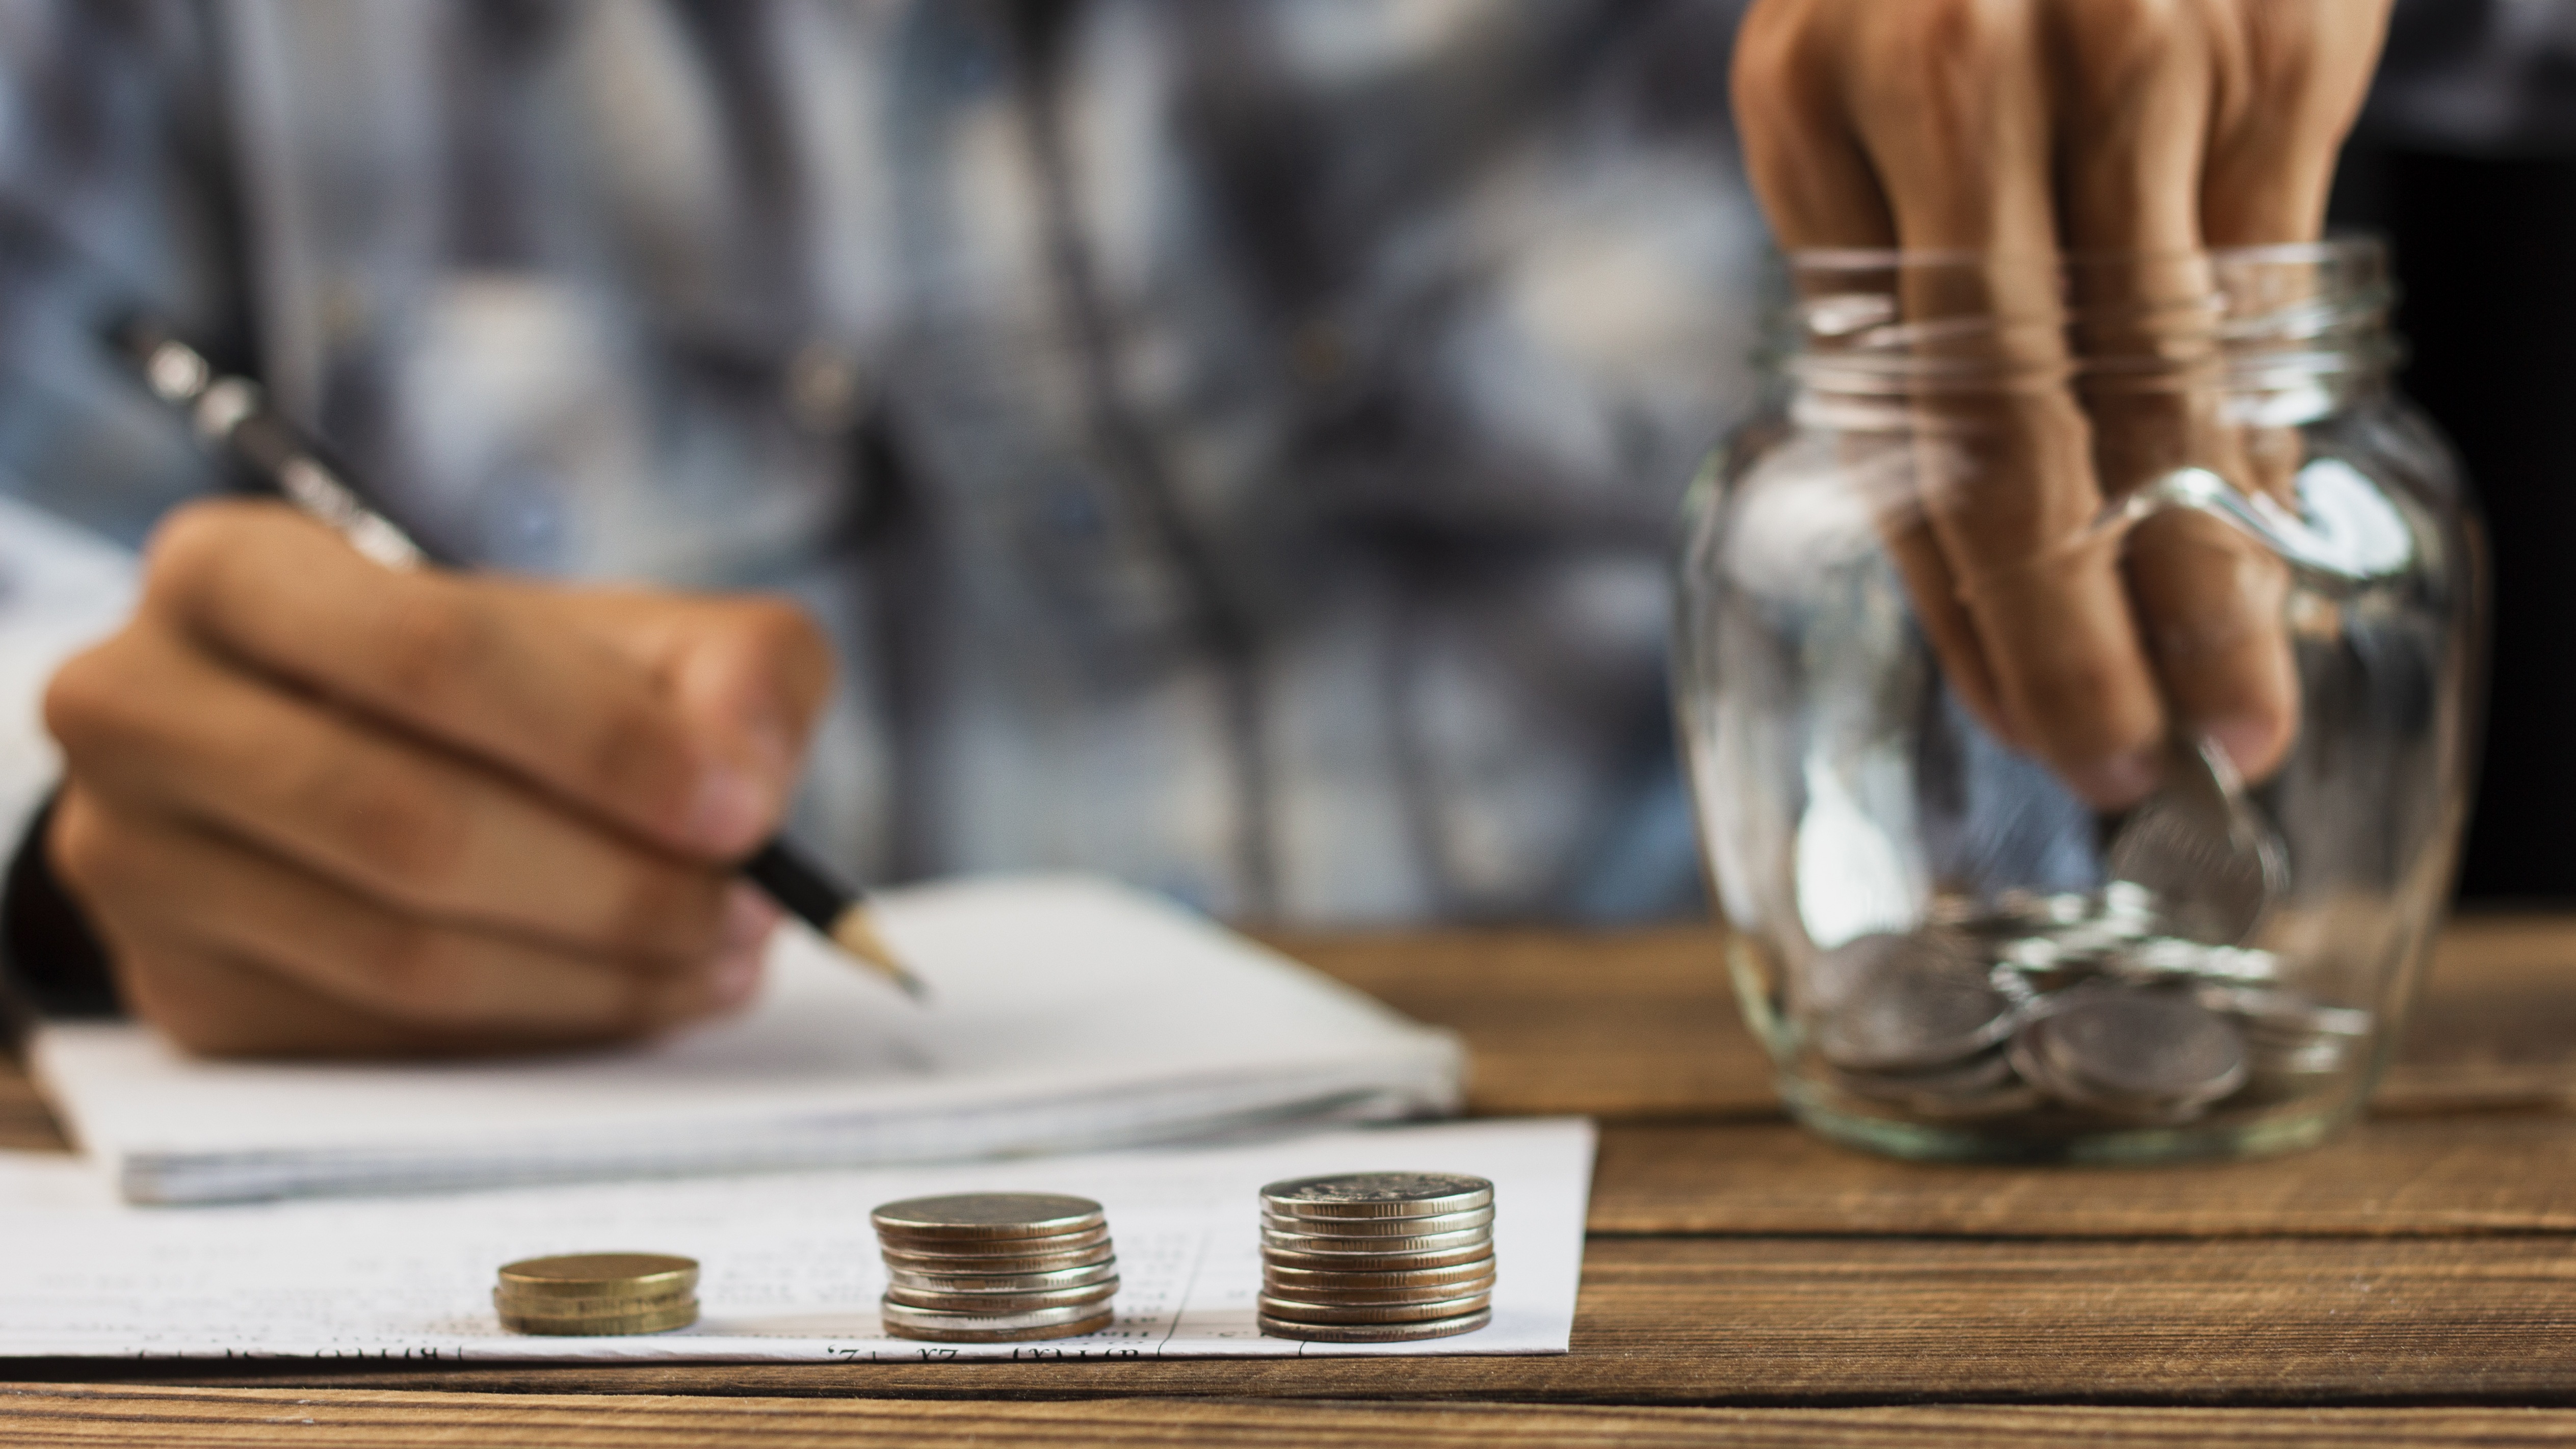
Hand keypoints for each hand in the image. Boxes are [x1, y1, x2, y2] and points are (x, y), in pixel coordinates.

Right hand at [42, 500, 833, 1056]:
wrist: (368, 764)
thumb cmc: (511, 690)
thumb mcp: (639, 634)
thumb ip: (731, 668)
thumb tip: (744, 777)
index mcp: (230, 571)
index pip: (428, 654)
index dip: (603, 741)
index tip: (739, 808)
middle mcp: (139, 708)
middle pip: (410, 824)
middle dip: (617, 883)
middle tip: (750, 908)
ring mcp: (136, 865)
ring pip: (402, 956)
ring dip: (596, 973)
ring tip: (720, 953)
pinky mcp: (183, 996)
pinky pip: (383, 1039)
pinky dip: (536, 1027)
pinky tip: (634, 991)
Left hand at [1733, 0, 2390, 803]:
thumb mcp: (1868, 76)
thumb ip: (1900, 259)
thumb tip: (1972, 497)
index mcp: (1811, 108)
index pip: (1882, 414)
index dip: (1949, 588)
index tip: (2010, 709)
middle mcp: (1950, 83)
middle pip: (2010, 429)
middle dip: (2067, 631)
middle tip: (2116, 770)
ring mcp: (2124, 59)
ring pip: (2155, 388)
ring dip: (2196, 579)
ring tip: (2225, 719)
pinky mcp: (2269, 45)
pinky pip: (2260, 290)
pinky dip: (2258, 435)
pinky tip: (2266, 537)